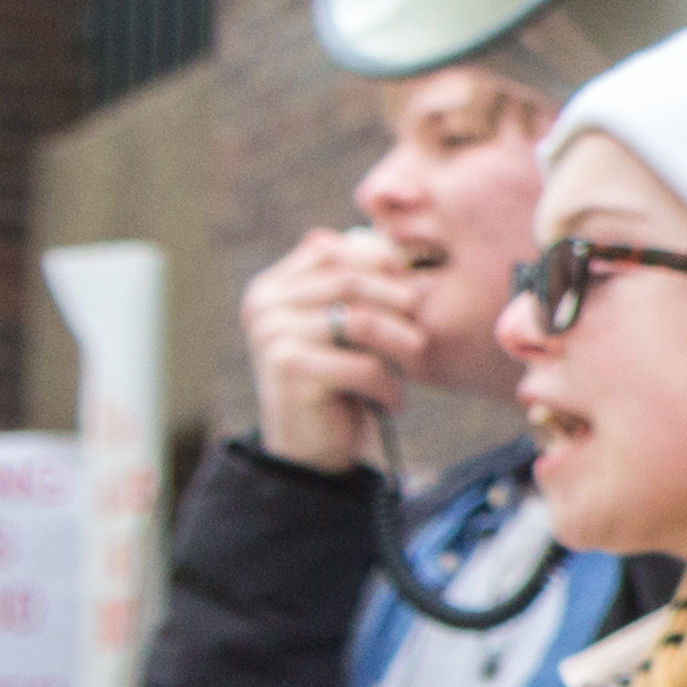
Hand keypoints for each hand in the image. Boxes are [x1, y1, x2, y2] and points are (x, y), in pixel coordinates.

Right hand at [243, 228, 426, 469]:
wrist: (311, 451)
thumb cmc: (339, 382)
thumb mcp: (346, 328)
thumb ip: (354, 283)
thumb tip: (378, 235)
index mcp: (273, 287)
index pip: (334, 251)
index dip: (381, 264)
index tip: (412, 290)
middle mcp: (264, 305)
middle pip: (352, 282)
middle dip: (398, 306)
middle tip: (422, 334)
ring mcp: (272, 335)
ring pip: (362, 321)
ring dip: (400, 346)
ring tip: (414, 366)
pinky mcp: (290, 370)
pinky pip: (363, 365)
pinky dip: (390, 386)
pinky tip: (394, 402)